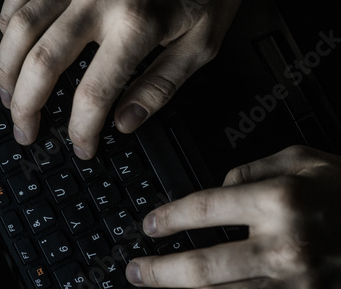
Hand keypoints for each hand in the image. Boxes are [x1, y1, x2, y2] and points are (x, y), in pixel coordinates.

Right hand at [0, 0, 250, 158]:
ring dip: (7, 67)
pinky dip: (8, 15)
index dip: (82, 129)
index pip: (94, 94)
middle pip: (43, 63)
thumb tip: (126, 121)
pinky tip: (6, 37)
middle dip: (26, 107)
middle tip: (25, 131)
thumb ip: (161, 85)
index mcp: (137, 25)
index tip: (82, 147)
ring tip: (7, 94)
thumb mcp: (203, 42)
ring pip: (22, 26)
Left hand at [125, 145, 340, 287]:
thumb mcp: (299, 159)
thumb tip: (216, 187)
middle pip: (204, 266)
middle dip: (160, 271)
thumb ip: (250, 171)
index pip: (204, 209)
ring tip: (153, 286)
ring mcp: (296, 281)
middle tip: (135, 270)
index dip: (169, 218)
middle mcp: (284, 245)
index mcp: (279, 201)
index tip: (149, 225)